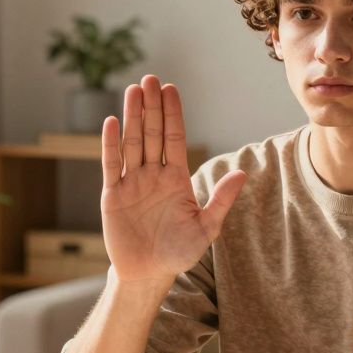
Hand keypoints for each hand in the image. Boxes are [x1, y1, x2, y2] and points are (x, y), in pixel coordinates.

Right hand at [100, 75, 246, 283]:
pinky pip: (112, 164)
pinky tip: (112, 122)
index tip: (171, 89)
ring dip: (132, 117)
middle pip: (152, 134)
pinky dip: (110, 144)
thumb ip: (221, 200)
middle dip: (151, 107)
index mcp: (176, 178)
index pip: (174, 138)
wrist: (148, 274)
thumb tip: (242, 173)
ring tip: (133, 90)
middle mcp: (153, 175)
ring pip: (132, 143)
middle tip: (150, 79)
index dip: (172, 114)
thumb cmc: (179, 252)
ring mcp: (132, 182)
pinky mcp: (113, 194)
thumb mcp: (206, 228)